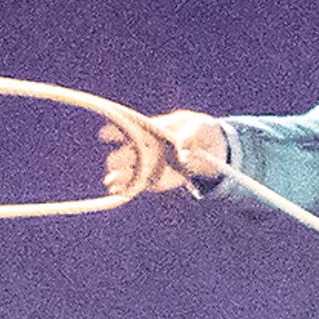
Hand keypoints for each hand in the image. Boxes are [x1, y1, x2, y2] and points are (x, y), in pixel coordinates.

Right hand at [100, 109, 227, 197]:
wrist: (213, 148)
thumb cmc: (201, 131)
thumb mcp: (200, 127)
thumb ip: (191, 134)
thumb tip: (183, 152)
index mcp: (152, 130)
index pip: (130, 128)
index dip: (116, 131)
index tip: (105, 134)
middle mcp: (146, 147)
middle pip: (126, 153)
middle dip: (119, 158)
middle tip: (116, 162)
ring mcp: (149, 165)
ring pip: (127, 171)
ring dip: (118, 176)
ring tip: (112, 181)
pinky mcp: (154, 180)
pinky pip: (137, 186)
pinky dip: (126, 189)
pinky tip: (117, 191)